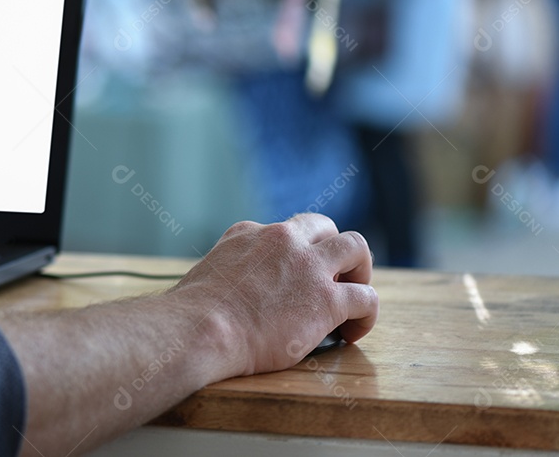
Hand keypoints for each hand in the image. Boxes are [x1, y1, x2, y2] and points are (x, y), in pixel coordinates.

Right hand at [170, 213, 376, 379]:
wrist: (200, 328)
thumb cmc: (193, 314)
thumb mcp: (206, 273)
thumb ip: (225, 272)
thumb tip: (225, 294)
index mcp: (248, 233)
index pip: (282, 232)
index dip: (292, 254)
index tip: (289, 279)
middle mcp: (282, 239)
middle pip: (324, 226)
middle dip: (333, 250)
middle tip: (332, 280)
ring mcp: (308, 266)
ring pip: (356, 246)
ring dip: (360, 270)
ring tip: (352, 299)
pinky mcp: (327, 298)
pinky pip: (366, 298)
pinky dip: (366, 315)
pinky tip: (351, 333)